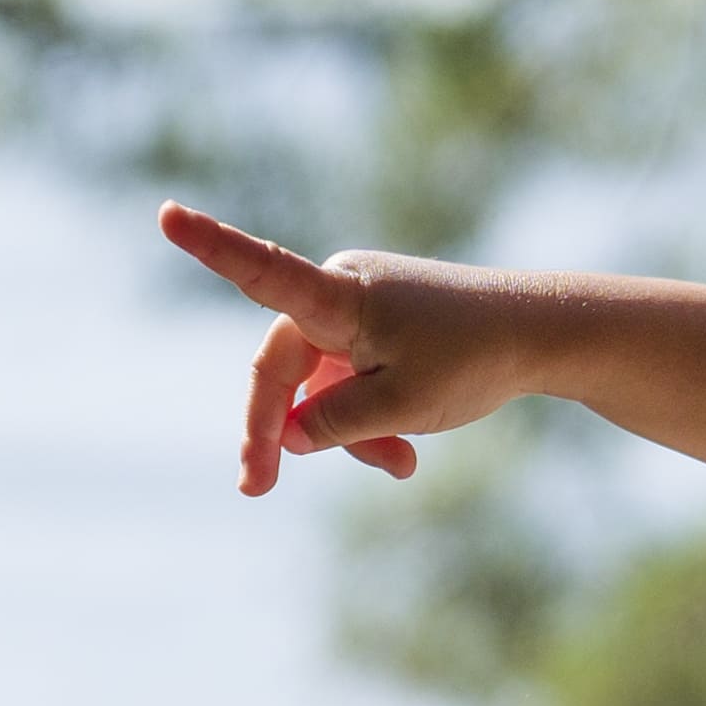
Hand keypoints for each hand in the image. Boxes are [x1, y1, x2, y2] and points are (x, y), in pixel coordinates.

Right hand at [157, 204, 574, 494]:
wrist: (539, 333)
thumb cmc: (472, 360)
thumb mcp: (400, 406)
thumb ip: (334, 424)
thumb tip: (289, 434)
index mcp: (341, 297)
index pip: (263, 273)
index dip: (211, 247)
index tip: (166, 215)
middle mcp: (339, 290)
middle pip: (282, 368)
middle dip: (281, 430)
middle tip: (255, 491)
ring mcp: (355, 306)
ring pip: (319, 383)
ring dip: (345, 431)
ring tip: (403, 465)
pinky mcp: (374, 322)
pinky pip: (348, 376)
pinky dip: (367, 415)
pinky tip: (405, 453)